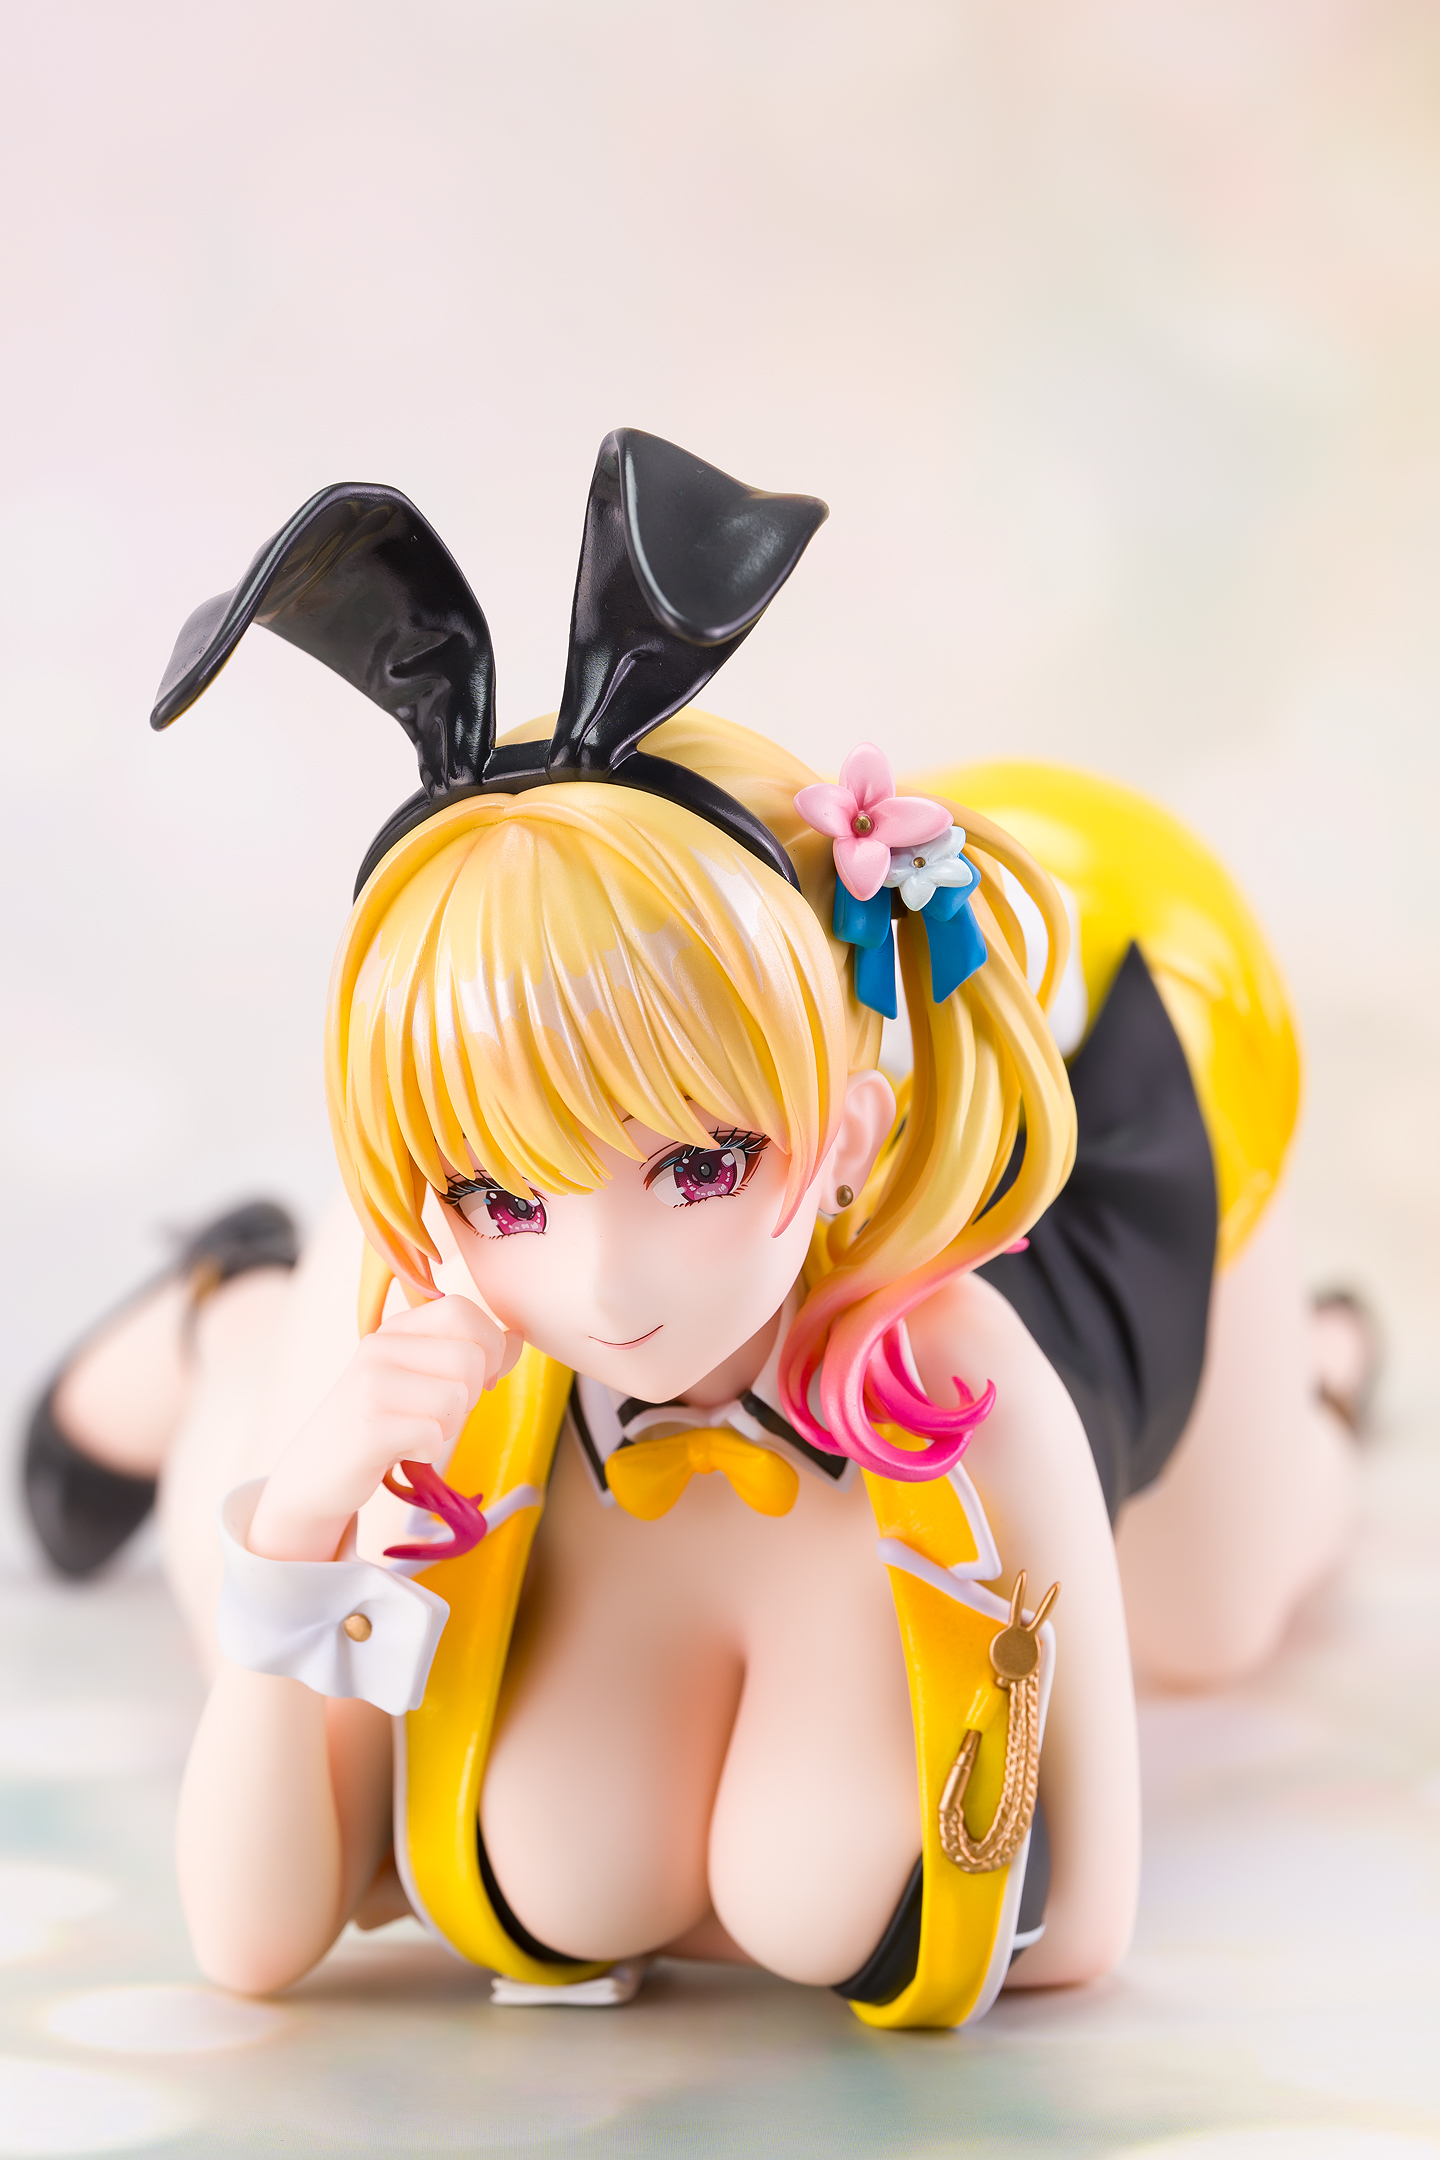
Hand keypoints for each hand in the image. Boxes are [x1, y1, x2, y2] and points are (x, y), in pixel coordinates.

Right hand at [247, 1297, 521, 1561]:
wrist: (314, 1473)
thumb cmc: (379, 1423)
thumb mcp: (421, 1378)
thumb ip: (470, 1354)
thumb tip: (518, 1335)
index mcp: (396, 1329)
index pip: (463, 1310)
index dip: (488, 1347)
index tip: (476, 1379)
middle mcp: (379, 1348)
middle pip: (470, 1359)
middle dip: (470, 1397)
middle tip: (439, 1415)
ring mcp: (370, 1386)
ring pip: (457, 1399)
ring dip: (448, 1427)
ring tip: (417, 1432)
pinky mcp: (368, 1428)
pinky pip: (434, 1435)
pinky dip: (428, 1451)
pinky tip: (402, 1451)